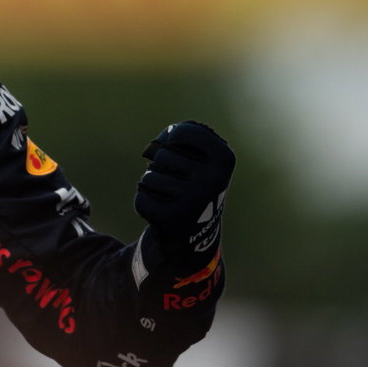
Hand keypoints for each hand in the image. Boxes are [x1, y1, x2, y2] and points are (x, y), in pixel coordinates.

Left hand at [134, 121, 233, 265]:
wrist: (196, 235)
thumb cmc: (193, 183)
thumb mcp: (199, 156)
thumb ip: (177, 137)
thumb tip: (152, 148)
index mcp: (225, 158)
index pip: (184, 131)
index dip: (173, 138)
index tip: (181, 150)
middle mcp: (213, 179)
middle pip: (162, 154)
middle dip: (162, 166)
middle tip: (179, 182)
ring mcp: (192, 199)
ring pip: (149, 177)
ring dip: (154, 185)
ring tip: (173, 198)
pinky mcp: (171, 218)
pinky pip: (141, 198)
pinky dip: (146, 202)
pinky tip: (164, 211)